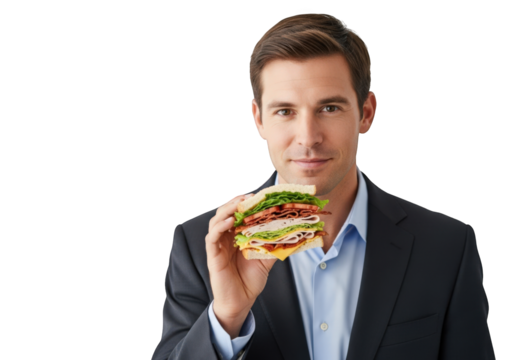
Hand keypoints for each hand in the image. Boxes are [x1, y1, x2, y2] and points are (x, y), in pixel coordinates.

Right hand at [205, 193, 277, 337]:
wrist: (241, 302)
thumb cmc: (250, 281)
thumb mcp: (266, 259)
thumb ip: (273, 245)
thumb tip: (290, 234)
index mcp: (237, 237)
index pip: (237, 214)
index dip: (245, 204)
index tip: (257, 196)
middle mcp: (226, 238)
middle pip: (225, 213)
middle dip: (235, 202)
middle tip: (249, 196)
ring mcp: (218, 246)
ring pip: (216, 221)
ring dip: (226, 210)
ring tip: (239, 204)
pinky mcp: (213, 256)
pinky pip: (212, 237)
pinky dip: (219, 227)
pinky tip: (229, 222)